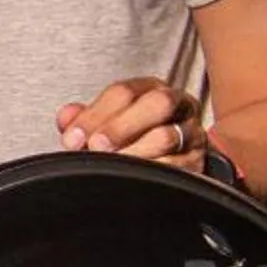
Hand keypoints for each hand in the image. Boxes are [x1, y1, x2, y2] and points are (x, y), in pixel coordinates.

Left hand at [56, 77, 206, 170]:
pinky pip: (178, 166)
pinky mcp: (199, 162)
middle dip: (121, 126)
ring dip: (133, 152)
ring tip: (111, 165)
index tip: (74, 137)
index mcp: (150, 89)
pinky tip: (132, 178)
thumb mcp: (106, 121)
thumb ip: (84, 118)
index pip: (123, 91)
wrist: (170, 162)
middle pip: (157, 103)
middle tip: (96, 146)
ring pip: (167, 136)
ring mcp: (191, 133)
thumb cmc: (133, 136)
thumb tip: (66, 119)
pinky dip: (151, 172)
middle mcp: (177, 105)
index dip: (95, 114)